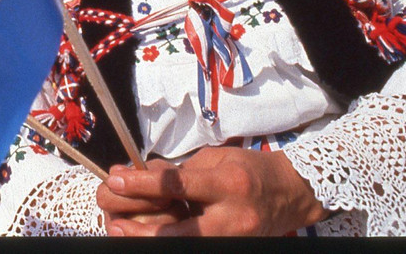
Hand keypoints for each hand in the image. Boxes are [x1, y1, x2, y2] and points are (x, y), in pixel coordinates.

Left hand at [97, 147, 329, 235]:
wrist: (291, 193)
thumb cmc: (250, 170)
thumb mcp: (217, 159)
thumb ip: (184, 171)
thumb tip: (147, 177)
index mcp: (227, 183)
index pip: (179, 184)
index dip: (144, 184)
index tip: (117, 180)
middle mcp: (232, 215)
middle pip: (181, 231)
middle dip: (144, 230)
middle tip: (114, 224)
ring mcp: (234, 238)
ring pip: (187, 245)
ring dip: (152, 241)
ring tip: (123, 233)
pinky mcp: (233, 247)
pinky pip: (197, 246)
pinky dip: (172, 242)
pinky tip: (149, 237)